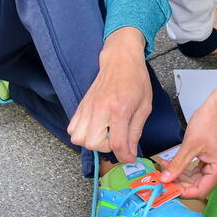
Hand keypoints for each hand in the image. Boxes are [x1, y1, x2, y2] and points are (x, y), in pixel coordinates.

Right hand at [67, 28, 151, 162]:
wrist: (120, 59)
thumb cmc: (135, 79)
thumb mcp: (144, 106)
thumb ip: (136, 131)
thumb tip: (130, 153)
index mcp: (119, 108)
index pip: (117, 143)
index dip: (124, 156)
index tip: (129, 158)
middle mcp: (100, 108)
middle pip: (92, 143)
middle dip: (106, 147)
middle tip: (116, 138)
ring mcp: (88, 107)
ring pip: (78, 138)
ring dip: (92, 141)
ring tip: (105, 132)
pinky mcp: (81, 105)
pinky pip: (72, 128)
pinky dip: (82, 133)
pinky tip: (95, 127)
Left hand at [160, 63, 216, 198]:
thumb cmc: (210, 122)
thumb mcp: (190, 145)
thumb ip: (177, 164)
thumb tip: (165, 179)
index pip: (200, 191)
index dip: (182, 191)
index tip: (167, 188)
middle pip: (199, 185)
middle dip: (180, 181)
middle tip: (163, 178)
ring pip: (198, 177)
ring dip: (182, 174)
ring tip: (165, 168)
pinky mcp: (216, 158)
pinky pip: (200, 169)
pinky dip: (187, 167)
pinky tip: (174, 163)